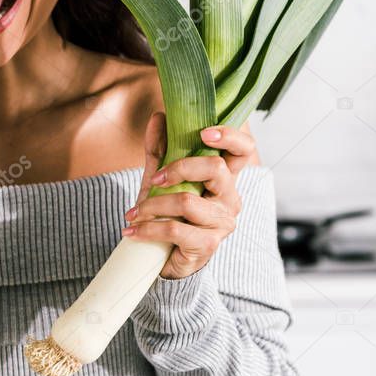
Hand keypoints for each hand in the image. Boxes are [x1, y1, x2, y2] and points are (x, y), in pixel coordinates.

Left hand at [122, 113, 259, 279]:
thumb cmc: (168, 215)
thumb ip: (160, 150)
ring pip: (187, 201)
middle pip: (215, 168)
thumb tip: (158, 116)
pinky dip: (147, 229)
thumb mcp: (161, 180)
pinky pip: (175, 229)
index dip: (230, 135)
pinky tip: (131, 231)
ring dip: (152, 206)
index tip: (202, 132)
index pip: (244, 149)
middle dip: (178, 169)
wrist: (163, 258)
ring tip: (133, 214)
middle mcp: (230, 198)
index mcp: (224, 178)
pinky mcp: (208, 244)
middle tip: (153, 181)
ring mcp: (222, 222)